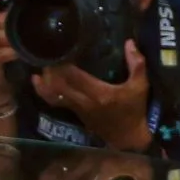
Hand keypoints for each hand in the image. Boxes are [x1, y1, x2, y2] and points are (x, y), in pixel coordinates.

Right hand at [0, 0, 20, 110]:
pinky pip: (2, 53)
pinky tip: (23, 52)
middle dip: (12, 19)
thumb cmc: (10, 49)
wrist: (2, 79)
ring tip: (28, 37)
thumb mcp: (13, 30)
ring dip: (14, 36)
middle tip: (29, 19)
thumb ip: (19, 15)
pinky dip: (14, 52)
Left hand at [34, 41, 151, 150]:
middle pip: (58, 85)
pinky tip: (39, 81)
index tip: (58, 48)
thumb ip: (137, 64)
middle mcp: (84, 102)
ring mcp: (77, 109)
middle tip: (46, 54)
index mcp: (99, 93)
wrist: (128, 138)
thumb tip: (129, 42)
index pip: (74, 77)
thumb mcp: (140, 86)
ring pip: (52, 95)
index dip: (62, 64)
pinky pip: (55, 101)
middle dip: (49, 70)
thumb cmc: (134, 110)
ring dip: (43, 81)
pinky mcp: (74, 114)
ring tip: (38, 66)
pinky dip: (45, 91)